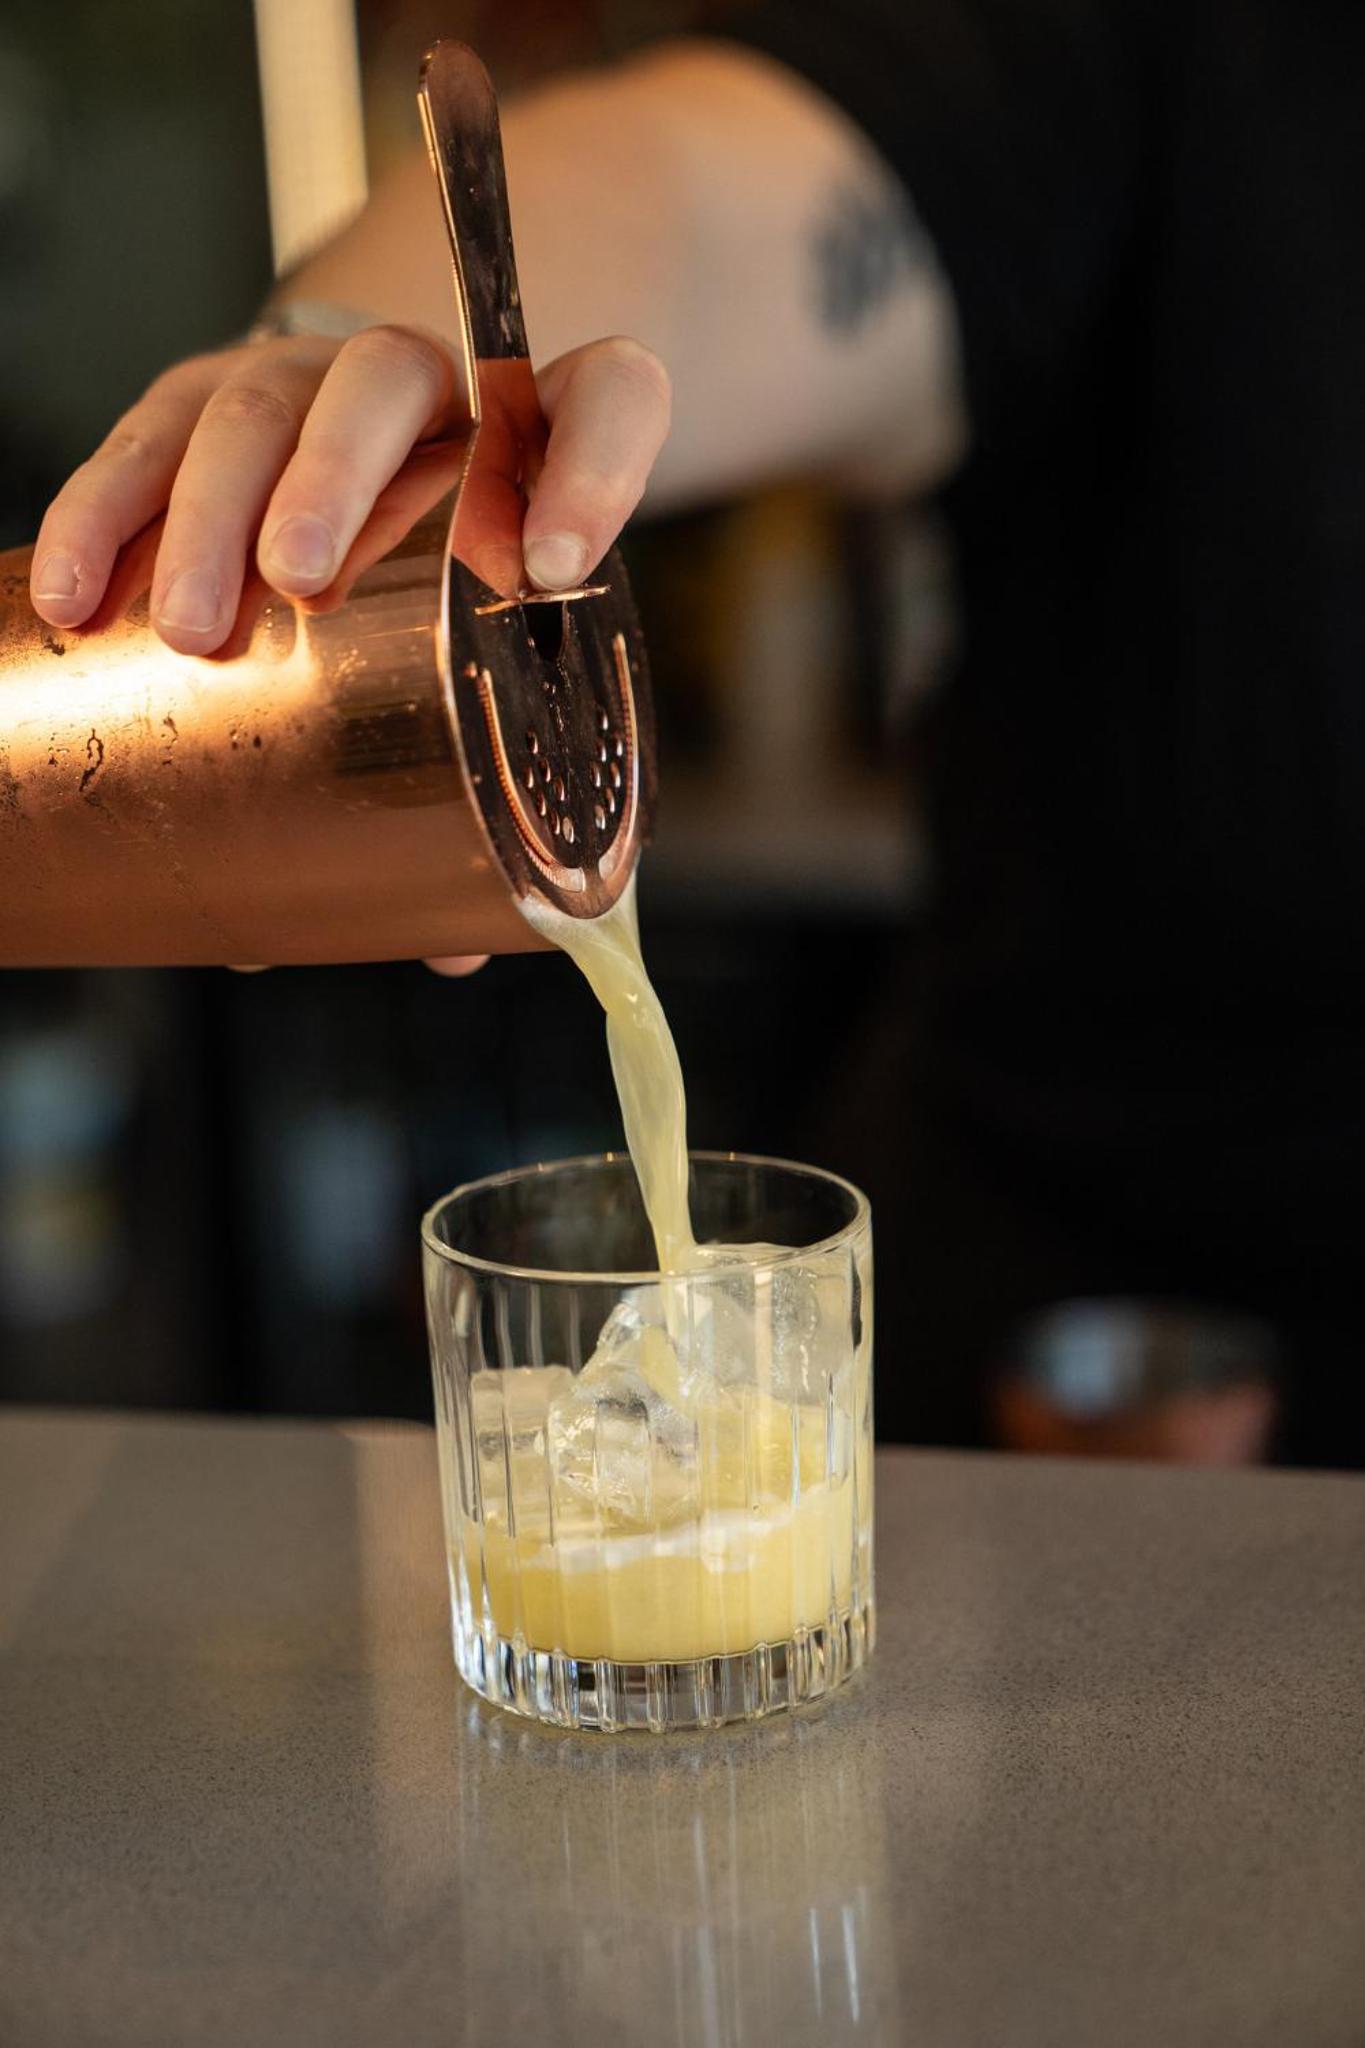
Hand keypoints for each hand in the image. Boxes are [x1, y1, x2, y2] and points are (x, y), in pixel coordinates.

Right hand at [29, 321, 670, 973]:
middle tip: (292, 581)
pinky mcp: (202, 401)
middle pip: (382, 381)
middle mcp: (423, 390)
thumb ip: (481, 786)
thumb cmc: (440, 582)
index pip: (608, 400)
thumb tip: (453, 948)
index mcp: (531, 439)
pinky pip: (144, 437)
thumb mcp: (490, 657)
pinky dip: (101, 512)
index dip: (595, 469)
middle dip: (333, 479)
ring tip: (183, 624)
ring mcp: (305, 385)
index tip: (558, 564)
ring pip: (252, 402)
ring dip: (207, 509)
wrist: (374, 467)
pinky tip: (75, 596)